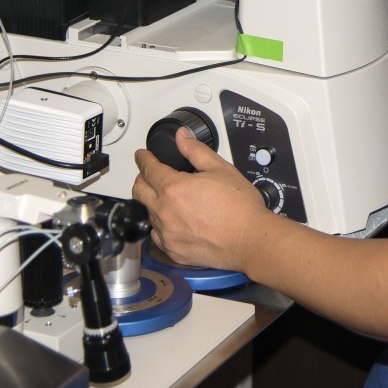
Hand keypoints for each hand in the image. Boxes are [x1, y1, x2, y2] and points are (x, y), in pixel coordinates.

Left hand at [133, 127, 270, 270]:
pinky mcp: (172, 251)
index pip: (148, 169)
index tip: (142, 156)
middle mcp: (164, 212)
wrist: (249, 238)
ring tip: (170, 198)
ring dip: (153, 202)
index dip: (143, 159)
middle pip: (139, 191)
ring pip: (148, 213)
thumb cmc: (239, 206)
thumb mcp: (220, 168)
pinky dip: (161, 225)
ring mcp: (166, 234)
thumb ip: (195, 150)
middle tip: (150, 174)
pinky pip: (157, 235)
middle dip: (142, 178)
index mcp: (173, 188)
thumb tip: (181, 137)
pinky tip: (175, 220)